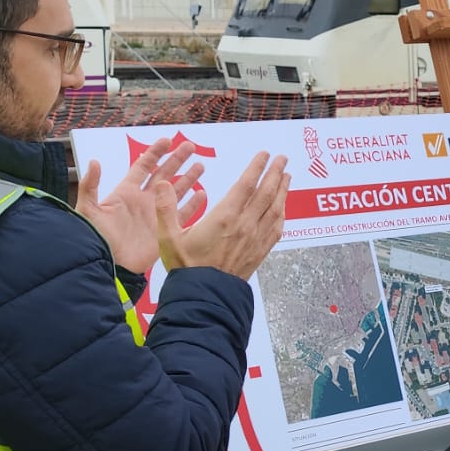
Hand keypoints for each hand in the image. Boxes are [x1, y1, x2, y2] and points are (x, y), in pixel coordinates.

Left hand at [76, 139, 205, 274]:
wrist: (110, 265)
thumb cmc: (97, 238)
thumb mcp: (88, 209)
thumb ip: (91, 185)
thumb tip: (94, 161)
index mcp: (126, 192)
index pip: (143, 166)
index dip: (155, 152)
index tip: (167, 140)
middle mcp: (144, 201)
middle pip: (164, 174)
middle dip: (177, 159)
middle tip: (190, 146)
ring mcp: (156, 215)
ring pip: (176, 191)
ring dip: (188, 178)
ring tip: (201, 165)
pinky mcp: (166, 230)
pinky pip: (183, 214)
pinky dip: (194, 204)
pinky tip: (203, 194)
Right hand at [155, 151, 289, 279]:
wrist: (205, 296)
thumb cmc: (186, 267)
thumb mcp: (168, 237)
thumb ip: (166, 209)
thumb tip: (162, 184)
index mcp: (224, 217)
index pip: (246, 185)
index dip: (256, 167)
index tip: (264, 154)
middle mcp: (244, 225)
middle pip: (266, 193)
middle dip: (275, 173)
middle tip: (282, 159)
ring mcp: (255, 239)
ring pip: (275, 209)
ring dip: (282, 190)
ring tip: (286, 176)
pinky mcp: (260, 252)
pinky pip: (276, 229)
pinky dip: (282, 214)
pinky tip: (282, 208)